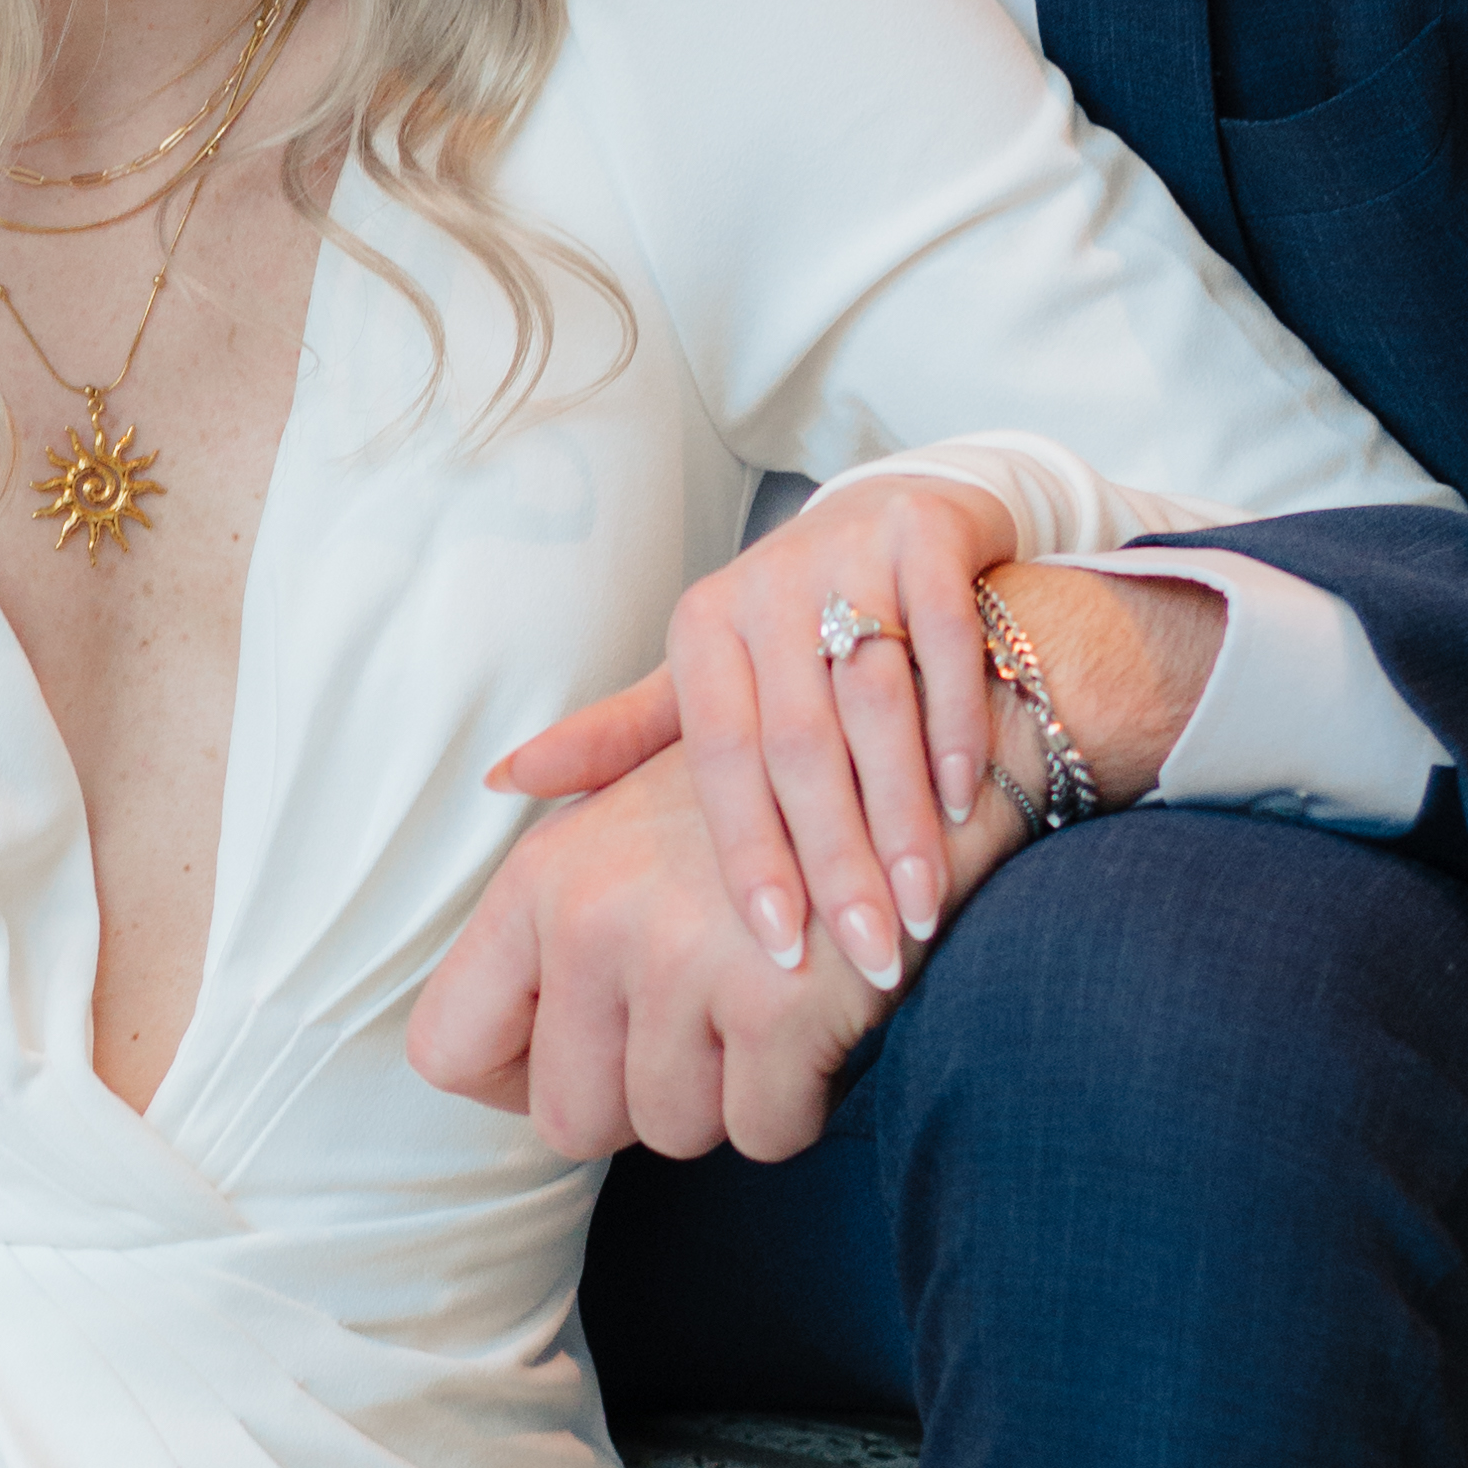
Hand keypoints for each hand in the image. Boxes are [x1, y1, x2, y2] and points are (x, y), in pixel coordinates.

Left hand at [405, 738, 900, 1165]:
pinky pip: (764, 1134)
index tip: (577, 1064)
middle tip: (701, 1047)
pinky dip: (800, 1107)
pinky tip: (820, 1036)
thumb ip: (580, 777)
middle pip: (568, 1122)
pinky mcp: (781, 1009)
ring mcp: (685, 967)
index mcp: (544, 876)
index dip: (511, 1082)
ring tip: (765, 1022)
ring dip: (726, 1101)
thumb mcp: (670, 749)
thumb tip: (504, 772)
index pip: (446, 1048)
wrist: (952, 740)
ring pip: (671, 1132)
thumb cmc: (800, 759)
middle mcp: (594, 923)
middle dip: (638, 1106)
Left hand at [673, 472, 1020, 989]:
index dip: (751, 855)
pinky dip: (954, 726)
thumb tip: (503, 780)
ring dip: (903, 814)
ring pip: (874, 703)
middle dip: (837, 860)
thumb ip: (622, 736)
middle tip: (872, 952)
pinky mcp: (925, 530)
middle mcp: (766, 586)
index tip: (780, 946)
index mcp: (704, 630)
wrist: (904, 516)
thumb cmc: (798, 629)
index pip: (721, 760)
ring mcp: (849, 553)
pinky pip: (944, 640)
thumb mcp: (708, 677)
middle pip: (798, 745)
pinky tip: (963, 803)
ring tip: (923, 905)